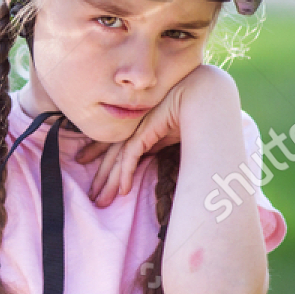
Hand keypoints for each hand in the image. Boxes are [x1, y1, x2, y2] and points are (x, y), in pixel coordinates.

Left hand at [75, 65, 235, 206]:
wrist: (202, 93)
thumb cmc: (191, 109)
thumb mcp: (167, 131)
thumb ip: (154, 142)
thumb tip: (144, 158)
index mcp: (138, 124)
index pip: (116, 145)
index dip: (99, 157)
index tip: (93, 174)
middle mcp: (134, 125)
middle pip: (113, 154)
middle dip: (102, 177)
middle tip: (92, 196)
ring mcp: (137, 126)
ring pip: (118, 158)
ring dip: (109, 181)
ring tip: (101, 201)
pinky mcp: (145, 130)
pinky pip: (131, 155)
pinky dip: (127, 173)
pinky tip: (123, 190)